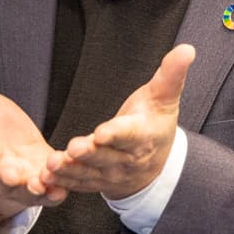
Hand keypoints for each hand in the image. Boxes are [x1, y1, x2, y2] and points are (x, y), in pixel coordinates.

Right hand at [0, 67, 67, 229]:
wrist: (13, 154)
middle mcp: (1, 174)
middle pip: (2, 179)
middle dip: (6, 177)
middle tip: (11, 175)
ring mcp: (23, 183)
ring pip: (26, 189)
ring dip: (32, 187)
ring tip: (39, 183)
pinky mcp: (44, 187)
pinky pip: (49, 194)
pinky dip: (54, 193)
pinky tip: (61, 190)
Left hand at [41, 43, 194, 199]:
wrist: (155, 165)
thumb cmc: (154, 123)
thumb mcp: (164, 98)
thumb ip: (171, 75)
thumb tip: (187, 49)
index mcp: (143, 136)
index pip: (130, 135)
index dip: (116, 134)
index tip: (102, 131)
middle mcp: (127, 159)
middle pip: (106, 156)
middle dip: (90, 153)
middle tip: (73, 147)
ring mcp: (111, 174)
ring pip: (89, 173)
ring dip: (70, 170)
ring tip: (52, 164)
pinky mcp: (96, 182)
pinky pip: (79, 184)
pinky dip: (63, 182)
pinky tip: (45, 177)